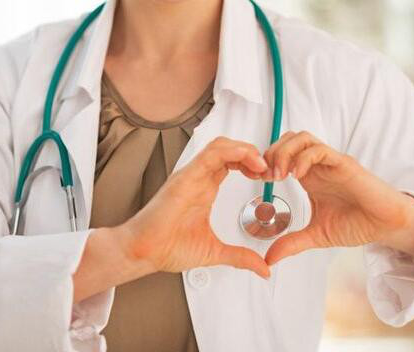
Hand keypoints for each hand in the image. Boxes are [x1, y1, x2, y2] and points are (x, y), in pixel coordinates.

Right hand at [120, 137, 270, 278]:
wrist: (143, 252)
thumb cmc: (167, 247)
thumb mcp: (215, 252)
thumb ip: (241, 257)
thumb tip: (262, 268)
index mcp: (206, 188)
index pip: (233, 163)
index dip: (254, 164)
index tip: (269, 176)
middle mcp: (200, 178)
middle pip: (231, 149)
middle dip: (254, 154)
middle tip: (270, 169)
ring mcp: (193, 175)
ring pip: (222, 145)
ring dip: (246, 150)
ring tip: (262, 164)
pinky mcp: (186, 177)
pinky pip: (211, 154)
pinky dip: (233, 152)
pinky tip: (249, 160)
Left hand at [261, 131, 413, 266]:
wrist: (386, 225)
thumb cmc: (358, 224)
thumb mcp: (316, 235)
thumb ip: (292, 243)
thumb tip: (268, 259)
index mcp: (310, 176)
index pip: (282, 154)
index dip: (265, 163)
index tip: (258, 181)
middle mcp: (318, 165)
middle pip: (288, 139)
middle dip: (271, 153)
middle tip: (266, 176)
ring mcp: (331, 163)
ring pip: (302, 138)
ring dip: (285, 152)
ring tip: (280, 174)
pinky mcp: (344, 164)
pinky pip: (320, 150)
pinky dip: (304, 158)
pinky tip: (298, 176)